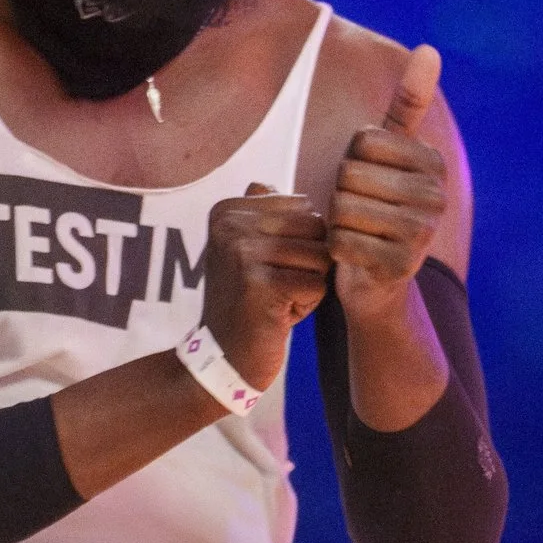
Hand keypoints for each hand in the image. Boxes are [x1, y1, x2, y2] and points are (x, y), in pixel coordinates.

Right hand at [202, 184, 332, 390]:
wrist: (222, 359)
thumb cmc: (245, 304)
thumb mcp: (241, 251)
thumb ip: (257, 214)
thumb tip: (265, 182)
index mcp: (227, 210)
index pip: (304, 207)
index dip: (300, 242)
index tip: (268, 268)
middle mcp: (231, 225)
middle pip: (315, 228)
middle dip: (309, 262)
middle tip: (277, 288)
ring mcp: (243, 254)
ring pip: (320, 256)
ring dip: (308, 285)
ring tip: (276, 301)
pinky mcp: (260, 285)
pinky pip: (317, 284)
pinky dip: (307, 306)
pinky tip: (278, 316)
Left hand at [327, 44, 448, 324]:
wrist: (379, 282)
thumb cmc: (377, 209)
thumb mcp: (391, 155)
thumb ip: (409, 105)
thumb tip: (429, 49)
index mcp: (432, 163)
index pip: (363, 141)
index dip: (350, 162)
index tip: (367, 183)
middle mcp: (435, 196)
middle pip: (350, 174)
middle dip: (340, 194)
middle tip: (358, 214)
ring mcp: (421, 233)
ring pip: (344, 207)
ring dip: (337, 222)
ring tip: (356, 232)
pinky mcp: (400, 266)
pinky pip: (341, 241)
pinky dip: (336, 250)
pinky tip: (353, 257)